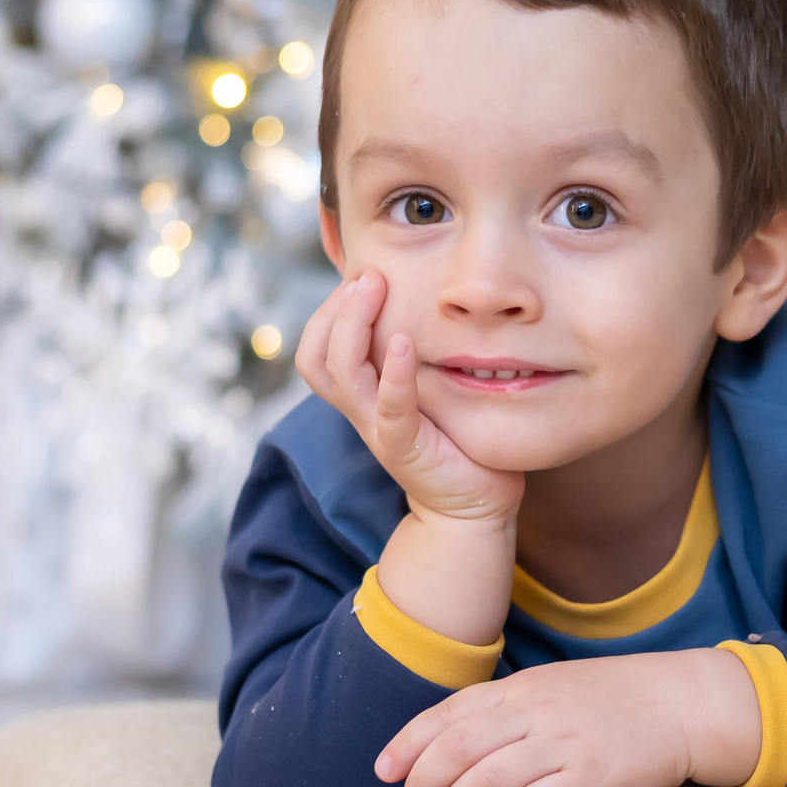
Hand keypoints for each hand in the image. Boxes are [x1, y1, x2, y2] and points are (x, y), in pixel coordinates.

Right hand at [296, 270, 522, 527]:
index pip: (317, 349)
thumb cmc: (455, 442)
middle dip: (333, 310)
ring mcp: (379, 431)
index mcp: (361, 397)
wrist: (471, 510)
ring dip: (352, 325)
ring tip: (375, 290)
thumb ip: (415, 357)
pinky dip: (393, 374)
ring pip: (339, 374)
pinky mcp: (405, 449)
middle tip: (365, 275)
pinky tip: (405, 342)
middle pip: (314, 357)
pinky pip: (389, 409)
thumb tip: (426, 303)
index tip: (360, 277)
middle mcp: (361, 412)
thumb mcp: (427, 390)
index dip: (327, 312)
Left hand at [376, 649, 763, 786]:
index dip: (408, 745)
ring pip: (486, 780)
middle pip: (455, 750)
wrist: (681, 703)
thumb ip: (503, 711)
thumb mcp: (550, 688)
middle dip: (423, 785)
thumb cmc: (610, 702)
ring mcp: (565, 745)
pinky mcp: (594, 779)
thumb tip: (449, 750)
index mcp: (520, 689)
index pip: (446, 715)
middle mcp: (535, 713)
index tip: (385, 773)